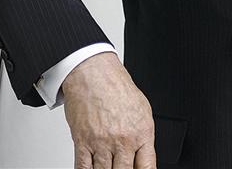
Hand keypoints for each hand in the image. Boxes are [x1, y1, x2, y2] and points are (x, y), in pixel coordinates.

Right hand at [62, 52, 155, 168]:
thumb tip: (142, 157)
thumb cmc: (115, 86)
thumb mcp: (141, 109)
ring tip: (107, 167)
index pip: (148, 168)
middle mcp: (123, 140)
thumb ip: (143, 136)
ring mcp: (103, 143)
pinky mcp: (83, 142)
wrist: (93, 72)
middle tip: (120, 168)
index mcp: (141, 132)